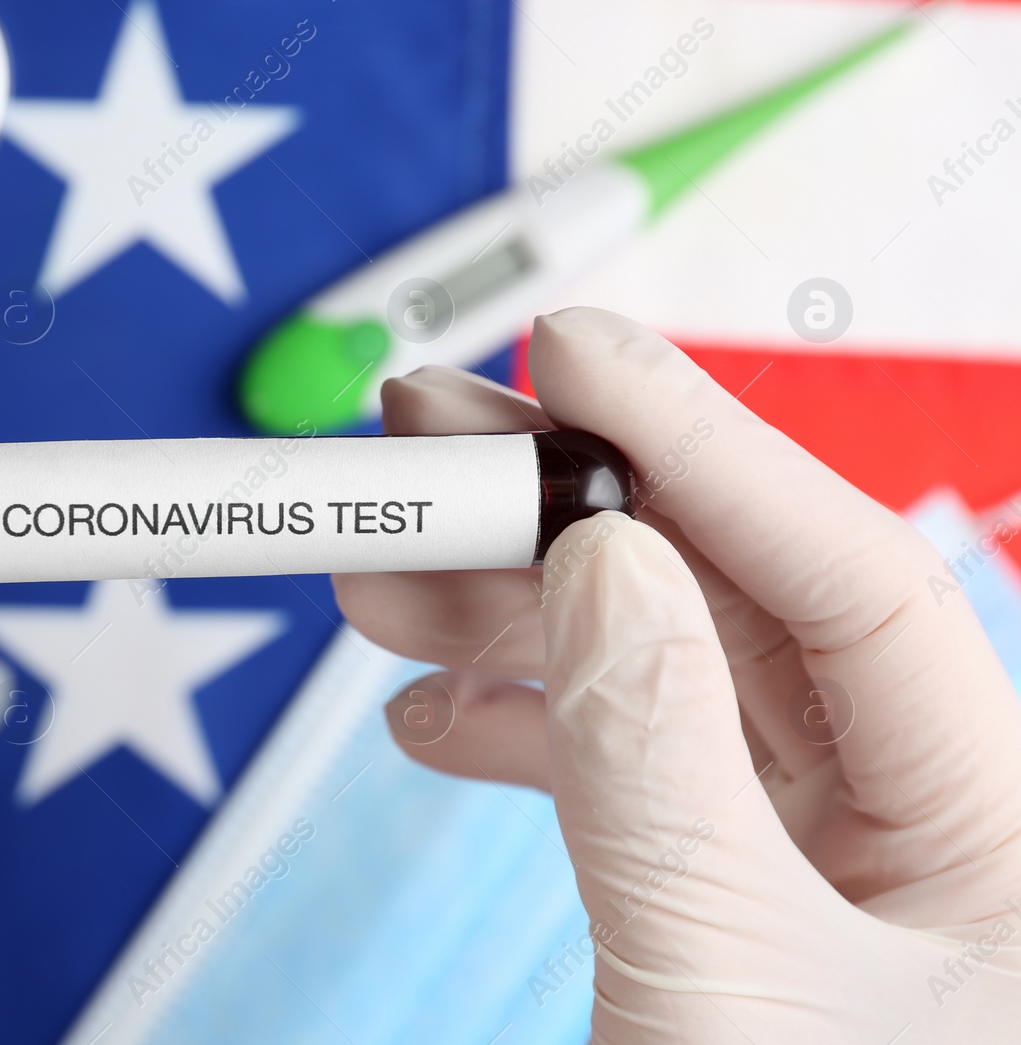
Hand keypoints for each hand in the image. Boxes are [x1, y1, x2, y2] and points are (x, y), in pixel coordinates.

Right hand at [335, 308, 1020, 1041]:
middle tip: (425, 448)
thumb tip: (598, 565)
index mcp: (1011, 834)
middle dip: (564, 521)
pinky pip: (642, 776)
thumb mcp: (724, 989)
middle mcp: (942, 828)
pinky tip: (437, 718)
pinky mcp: (759, 905)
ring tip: (380, 587)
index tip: (568, 356)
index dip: (700, 446)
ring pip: (668, 685)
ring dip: (515, 627)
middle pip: (736, 612)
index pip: (850, 580)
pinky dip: (531, 737)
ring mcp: (845, 868)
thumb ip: (657, 764)